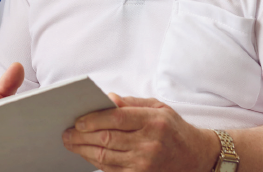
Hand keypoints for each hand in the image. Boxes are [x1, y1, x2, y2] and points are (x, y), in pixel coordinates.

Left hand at [61, 94, 219, 171]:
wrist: (195, 156)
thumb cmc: (173, 129)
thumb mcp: (158, 108)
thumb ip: (131, 103)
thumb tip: (106, 98)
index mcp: (153, 121)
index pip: (116, 118)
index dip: (93, 119)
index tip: (77, 121)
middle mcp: (149, 143)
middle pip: (107, 139)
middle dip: (81, 136)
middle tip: (66, 133)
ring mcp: (145, 163)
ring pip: (105, 157)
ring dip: (83, 150)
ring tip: (71, 143)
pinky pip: (112, 170)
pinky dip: (96, 162)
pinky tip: (86, 155)